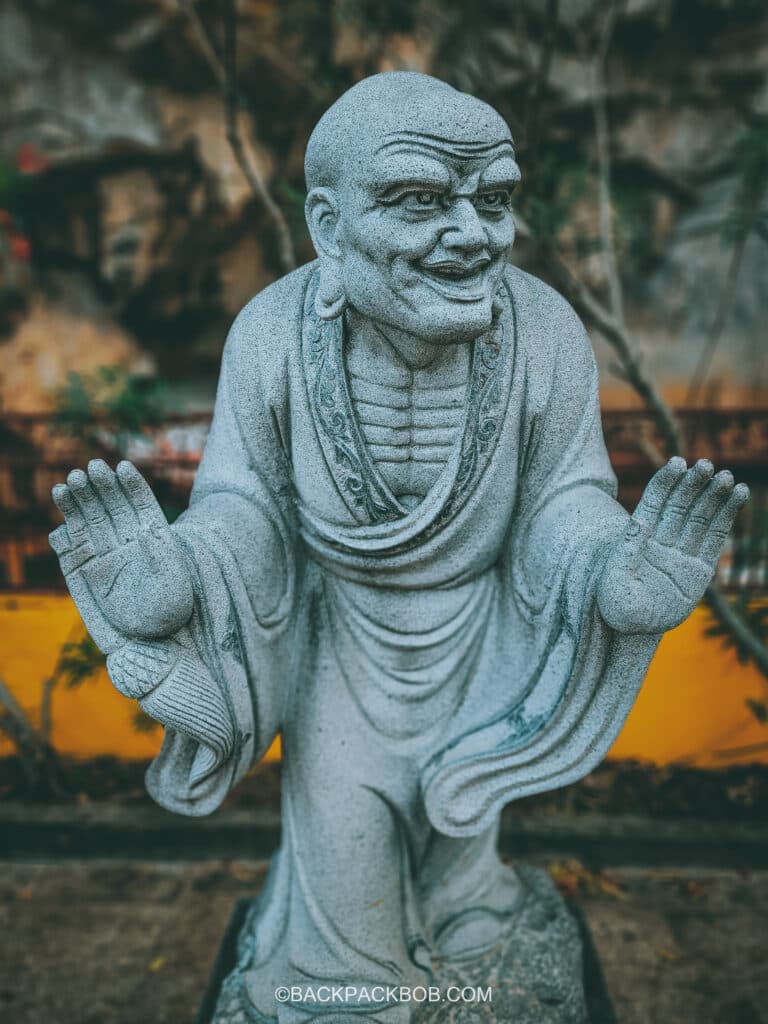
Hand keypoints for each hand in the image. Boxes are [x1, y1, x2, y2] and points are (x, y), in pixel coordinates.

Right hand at [50, 460, 193, 648]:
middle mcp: (130, 540)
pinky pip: (75, 543)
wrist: (152, 639)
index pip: (143, 504)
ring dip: (81, 499)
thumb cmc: (170, 612)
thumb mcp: (173, 585)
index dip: (133, 485)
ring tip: (68, 482)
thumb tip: (145, 530)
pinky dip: (67, 528)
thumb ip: (160, 557)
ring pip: (92, 519)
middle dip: (103, 486)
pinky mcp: (87, 568)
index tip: (123, 466)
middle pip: (114, 506)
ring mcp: (107, 552)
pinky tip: (60, 511)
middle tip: (90, 467)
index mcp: (156, 537)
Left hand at [597, 457, 748, 634]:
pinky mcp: (700, 570)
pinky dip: (727, 516)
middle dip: (692, 485)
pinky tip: (739, 495)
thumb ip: (628, 548)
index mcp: (638, 538)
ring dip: (713, 496)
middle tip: (705, 465)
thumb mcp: (615, 576)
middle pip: (679, 507)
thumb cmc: (615, 604)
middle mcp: (661, 542)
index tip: (677, 462)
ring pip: (700, 519)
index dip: (665, 483)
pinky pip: (715, 539)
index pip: (654, 503)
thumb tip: (639, 519)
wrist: (633, 629)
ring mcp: (681, 554)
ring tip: (727, 476)